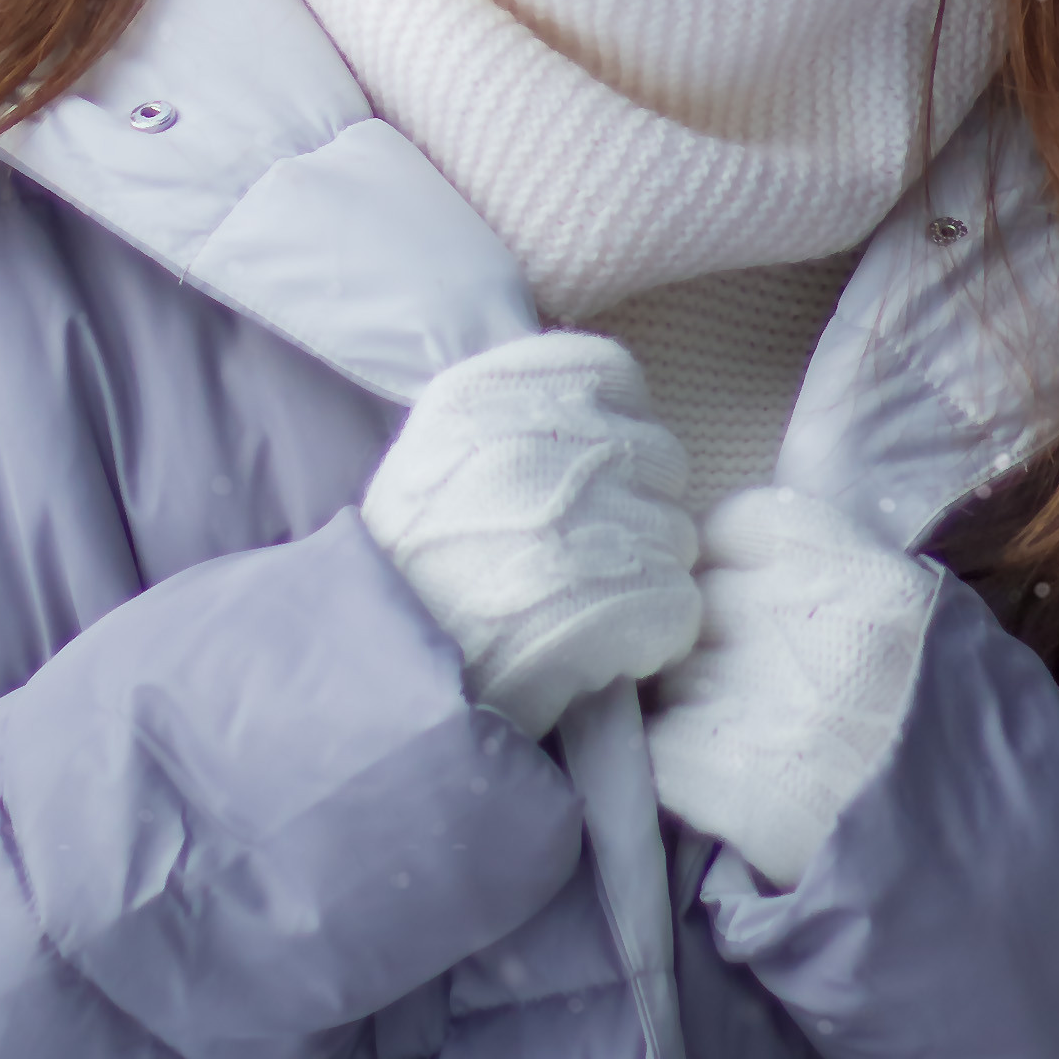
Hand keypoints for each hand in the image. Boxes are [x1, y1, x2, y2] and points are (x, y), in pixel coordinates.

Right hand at [361, 332, 699, 741]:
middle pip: (658, 455)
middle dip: (636, 508)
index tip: (586, 474)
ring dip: (643, 577)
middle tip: (581, 558)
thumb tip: (602, 403)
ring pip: (676, 535)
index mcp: (482, 394)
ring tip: (579, 609)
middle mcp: (535, 442)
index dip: (616, 427)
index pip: (612, 372)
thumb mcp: (431, 457)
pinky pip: (680, 605)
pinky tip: (598, 649)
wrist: (379, 686)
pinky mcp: (614, 601)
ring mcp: (578, 521)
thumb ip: (510, 411)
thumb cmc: (410, 576)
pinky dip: (652, 637)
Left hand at [645, 487, 937, 889]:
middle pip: (695, 598)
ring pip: (666, 672)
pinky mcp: (714, 777)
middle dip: (700, 637)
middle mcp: (804, 624)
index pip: (740, 525)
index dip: (726, 562)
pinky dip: (670, 764)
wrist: (995, 884)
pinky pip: (654, 744)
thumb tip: (774, 567)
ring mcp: (754, 699)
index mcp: (868, 581)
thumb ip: (861, 584)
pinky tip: (711, 788)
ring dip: (681, 703)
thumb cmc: (977, 758)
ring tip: (726, 743)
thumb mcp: (943, 636)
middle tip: (723, 682)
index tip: (729, 596)